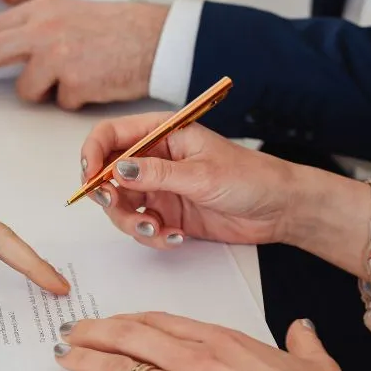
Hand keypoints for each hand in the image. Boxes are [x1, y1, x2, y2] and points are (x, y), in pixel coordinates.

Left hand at [0, 0, 167, 108]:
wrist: (155, 39)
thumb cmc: (117, 29)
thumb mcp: (68, 14)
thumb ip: (34, 27)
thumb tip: (0, 50)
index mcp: (40, 10)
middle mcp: (43, 30)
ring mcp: (57, 57)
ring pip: (26, 90)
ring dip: (45, 92)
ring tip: (76, 77)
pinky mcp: (74, 83)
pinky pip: (59, 103)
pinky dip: (74, 100)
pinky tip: (95, 82)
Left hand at [54, 313, 370, 370]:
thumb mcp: (315, 362)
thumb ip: (300, 343)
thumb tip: (300, 330)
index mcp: (223, 339)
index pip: (159, 320)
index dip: (128, 320)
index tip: (112, 321)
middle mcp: (196, 357)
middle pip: (129, 335)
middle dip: (94, 332)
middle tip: (73, 331)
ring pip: (118, 365)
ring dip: (84, 359)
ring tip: (64, 356)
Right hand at [79, 113, 370, 275]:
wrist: (280, 209)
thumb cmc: (251, 177)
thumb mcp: (201, 174)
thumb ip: (157, 175)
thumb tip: (117, 170)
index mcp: (162, 134)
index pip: (110, 135)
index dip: (93, 154)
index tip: (91, 178)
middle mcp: (155, 159)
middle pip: (108, 175)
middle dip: (109, 197)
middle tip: (121, 209)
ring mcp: (160, 188)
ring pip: (121, 206)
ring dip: (132, 222)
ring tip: (157, 231)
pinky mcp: (167, 214)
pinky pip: (142, 226)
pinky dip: (152, 236)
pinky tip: (176, 237)